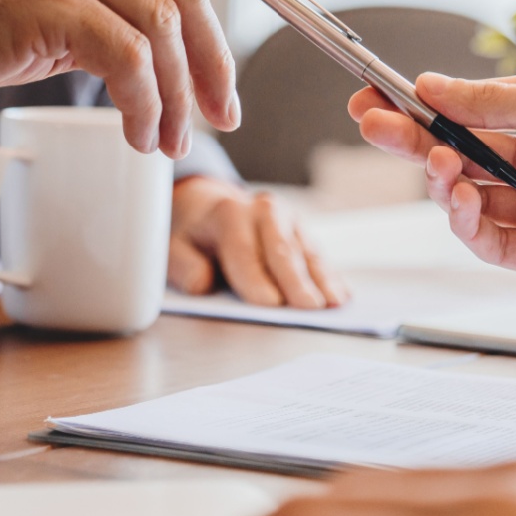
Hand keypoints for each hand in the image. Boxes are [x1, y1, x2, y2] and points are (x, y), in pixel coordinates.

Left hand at [168, 178, 347, 308]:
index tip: (270, 305)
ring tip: (335, 302)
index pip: (243, 251)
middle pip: (282, 251)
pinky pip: (318, 255)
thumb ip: (183, 266)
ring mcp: (288, 219)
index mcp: (228, 213)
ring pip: (307, 252)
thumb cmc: (192, 234)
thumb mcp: (172, 247)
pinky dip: (331, 275)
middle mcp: (263, 210)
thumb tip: (202, 284)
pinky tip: (342, 293)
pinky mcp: (302, 231)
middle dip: (296, 281)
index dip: (256, 279)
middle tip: (309, 308)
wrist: (209, 207)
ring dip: (322, 278)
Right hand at [348, 72, 515, 287]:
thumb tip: (431, 85)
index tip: (372, 98)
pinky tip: (466, 201)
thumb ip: (493, 102)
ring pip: (469, 202)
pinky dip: (470, 225)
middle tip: (374, 127)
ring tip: (443, 168)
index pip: (464, 112)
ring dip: (443, 183)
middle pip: (458, 157)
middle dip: (413, 142)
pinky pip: (495, 244)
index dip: (417, 108)